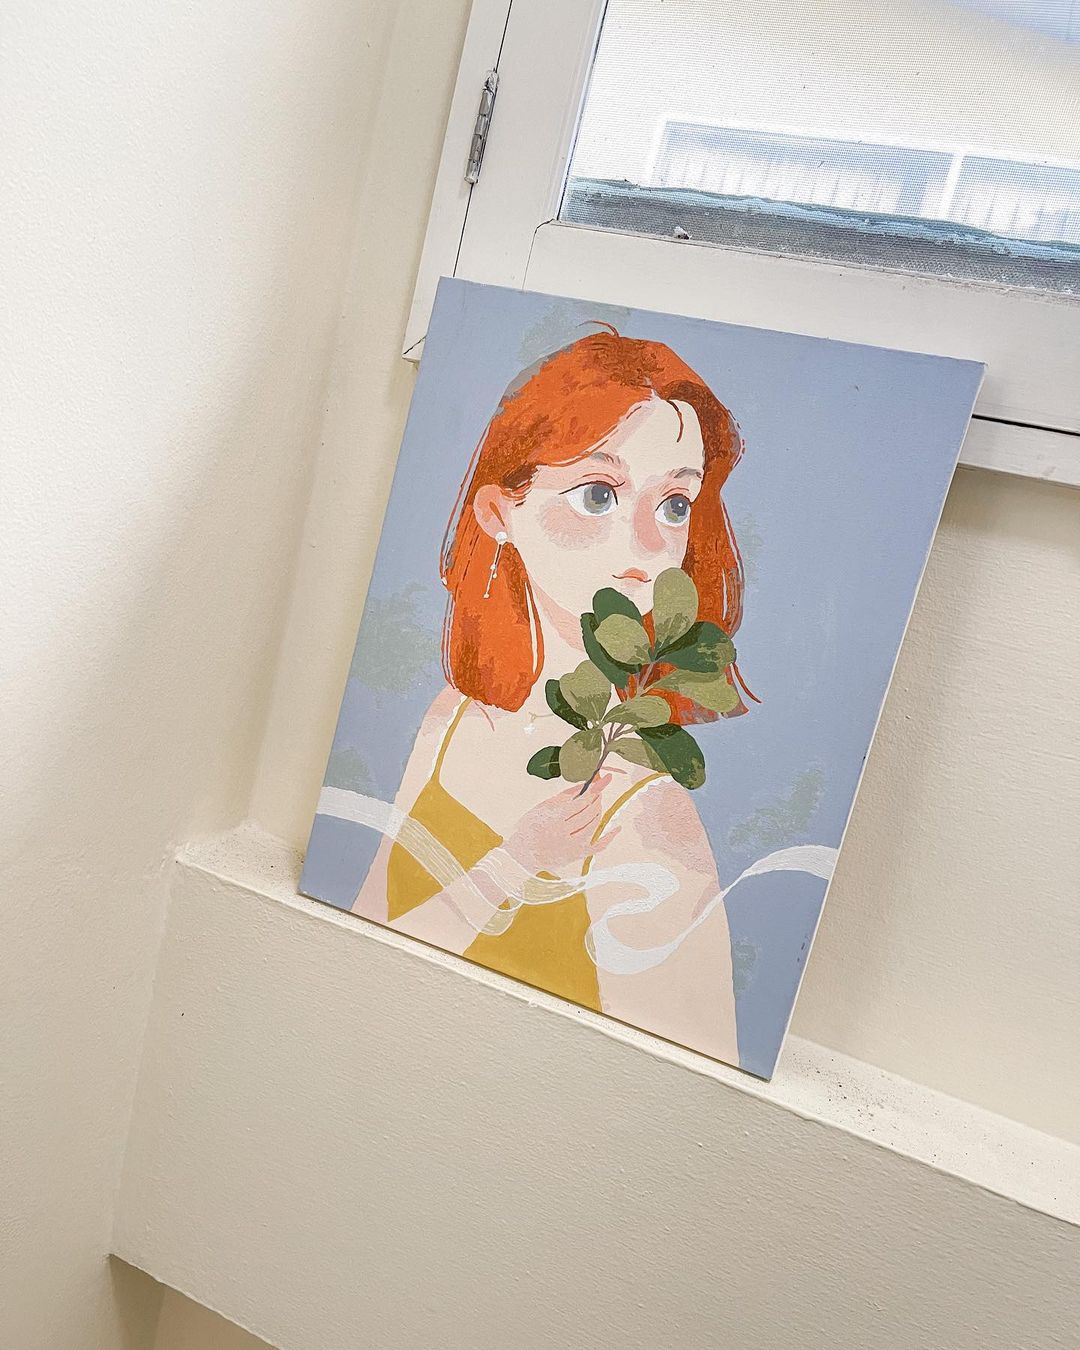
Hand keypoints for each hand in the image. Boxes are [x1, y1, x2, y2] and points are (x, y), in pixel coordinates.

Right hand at [503, 773, 619, 873]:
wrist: (522, 854)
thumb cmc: (530, 827)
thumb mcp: (543, 807)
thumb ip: (565, 796)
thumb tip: (584, 784)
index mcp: (555, 818)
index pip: (582, 801)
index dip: (596, 789)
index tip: (607, 779)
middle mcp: (565, 833)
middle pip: (590, 813)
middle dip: (597, 799)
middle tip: (598, 790)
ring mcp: (573, 846)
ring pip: (594, 826)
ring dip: (598, 812)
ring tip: (597, 803)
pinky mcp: (576, 855)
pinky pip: (597, 847)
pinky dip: (609, 837)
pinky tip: (616, 828)